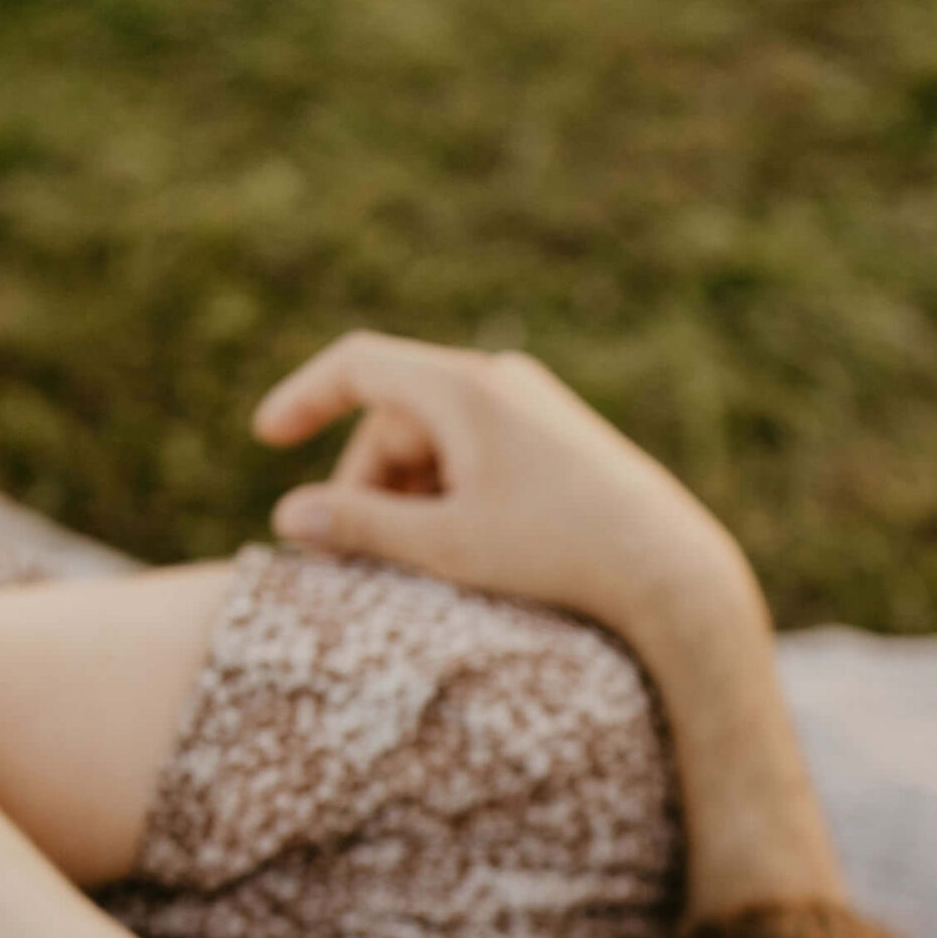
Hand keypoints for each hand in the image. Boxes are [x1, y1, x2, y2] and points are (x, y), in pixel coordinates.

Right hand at [253, 331, 756, 653]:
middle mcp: (500, 381)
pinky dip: (451, 497)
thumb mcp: (447, 546)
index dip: (303, 397)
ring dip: (410, 498)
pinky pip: (477, 456)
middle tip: (361, 562)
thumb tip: (287, 519)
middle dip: (368, 485)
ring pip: (436, 444)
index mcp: (465, 388)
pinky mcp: (557, 440)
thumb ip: (361, 529)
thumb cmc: (558, 555)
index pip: (358, 366)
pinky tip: (466, 555)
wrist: (669, 571)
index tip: (267, 438)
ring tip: (422, 566)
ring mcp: (533, 407)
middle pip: (396, 418)